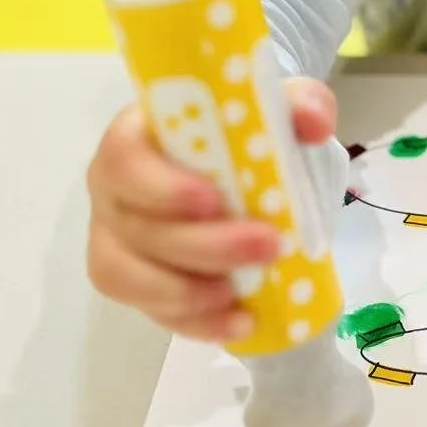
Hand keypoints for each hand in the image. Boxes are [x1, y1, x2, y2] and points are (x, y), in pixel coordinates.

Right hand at [86, 77, 336, 338]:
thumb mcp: (281, 108)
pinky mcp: (136, 283)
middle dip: (201, 245)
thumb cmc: (248, 136)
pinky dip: (194, 323)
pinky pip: (148, 312)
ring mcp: (118, 240)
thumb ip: (301, 104)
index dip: (160, 186)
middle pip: (134, 226)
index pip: (122, 157)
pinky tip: (239, 322)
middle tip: (267, 246)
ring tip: (240, 293)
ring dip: (183, 293)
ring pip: (123, 276)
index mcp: (139, 137)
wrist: (246, 171)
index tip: (213, 199)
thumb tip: (312, 122)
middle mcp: (115, 190)